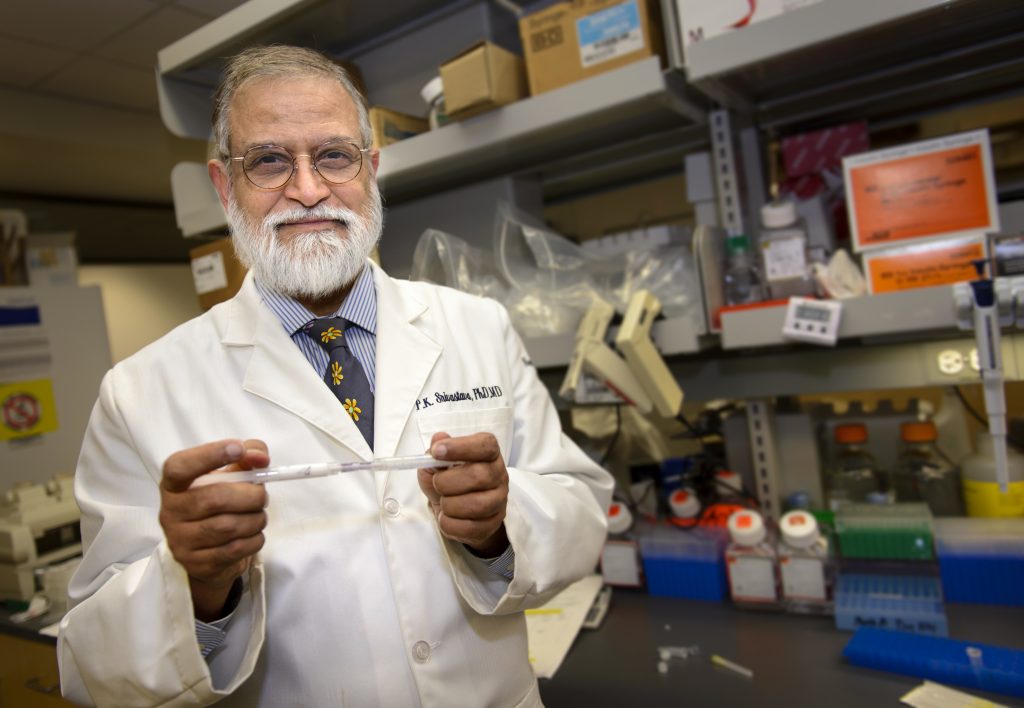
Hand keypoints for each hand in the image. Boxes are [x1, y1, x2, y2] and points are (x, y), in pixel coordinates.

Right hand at [160, 439, 268, 621]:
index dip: (209, 455)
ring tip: (258, 516)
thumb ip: (247, 456)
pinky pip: (235, 549)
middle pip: (215, 498)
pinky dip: (254, 539)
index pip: (180, 466)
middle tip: (261, 496)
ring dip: (255, 519)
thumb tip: (260, 457)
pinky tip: (252, 534)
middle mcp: (170, 512)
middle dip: (250, 495)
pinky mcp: (196, 563)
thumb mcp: (230, 474)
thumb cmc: (219, 502)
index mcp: (173, 485)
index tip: (239, 448)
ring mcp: (180, 541)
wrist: (209, 550)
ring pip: (228, 527)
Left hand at [418, 432, 509, 557]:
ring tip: (443, 502)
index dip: (460, 447)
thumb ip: (436, 451)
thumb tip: (439, 439)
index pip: (485, 445)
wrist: (455, 511)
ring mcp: (499, 501)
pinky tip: (446, 517)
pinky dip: (449, 524)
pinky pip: (470, 527)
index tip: (437, 451)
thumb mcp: (436, 463)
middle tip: (437, 483)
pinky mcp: (493, 524)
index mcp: (488, 454)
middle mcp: (499, 475)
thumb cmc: (448, 481)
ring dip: (449, 505)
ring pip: (477, 505)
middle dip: (448, 482)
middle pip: (479, 476)